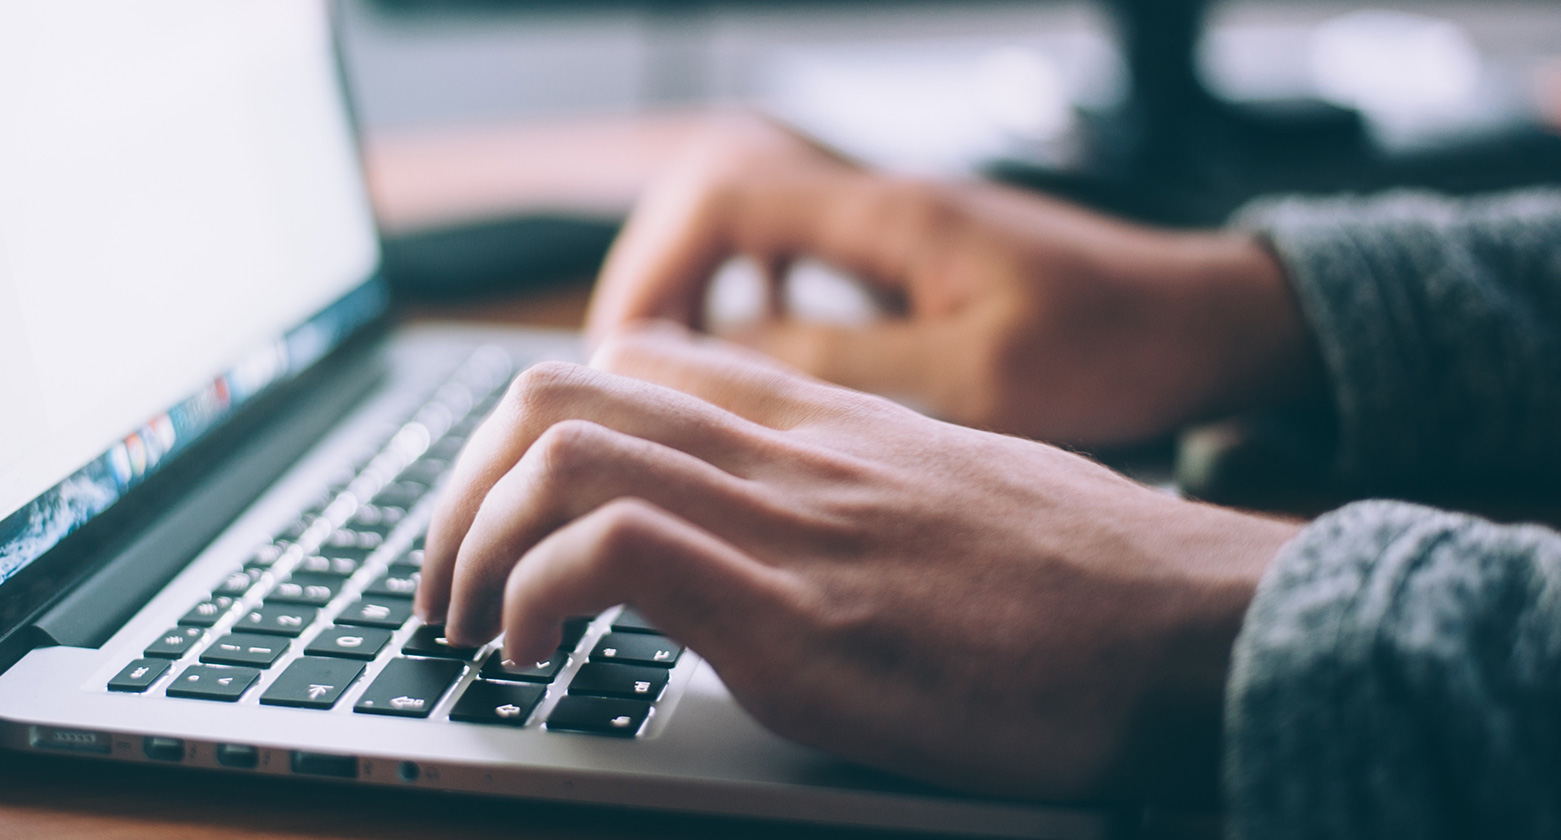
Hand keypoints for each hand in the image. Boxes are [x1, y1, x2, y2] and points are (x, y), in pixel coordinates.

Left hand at [420, 325, 1300, 798]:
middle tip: (447, 581)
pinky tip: (534, 656)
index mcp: (822, 424)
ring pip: (561, 452)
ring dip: (471, 543)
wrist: (1200, 628)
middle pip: (559, 392)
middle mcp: (789, 453)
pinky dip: (534, 596)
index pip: (632, 361)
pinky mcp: (799, 619)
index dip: (531, 431)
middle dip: (462, 488)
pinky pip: (613, 551)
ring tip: (468, 626)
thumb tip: (783, 525)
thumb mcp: (955, 494)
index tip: (508, 513)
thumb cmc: (1091, 582)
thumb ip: (853, 485)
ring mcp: (790, 527)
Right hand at [586, 116, 1318, 445]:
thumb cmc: (1116, 347)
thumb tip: (722, 361)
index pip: (723, 196)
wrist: (1207, 323)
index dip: (654, 269)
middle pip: (716, 198)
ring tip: (673, 370)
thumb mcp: (977, 379)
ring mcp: (895, 226)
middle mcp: (881, 204)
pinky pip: (797, 256)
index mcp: (889, 216)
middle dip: (658, 277)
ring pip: (752, 226)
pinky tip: (757, 358)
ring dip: (700, 288)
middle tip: (630, 370)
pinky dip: (754, 299)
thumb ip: (844, 365)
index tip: (626, 352)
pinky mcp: (912, 258)